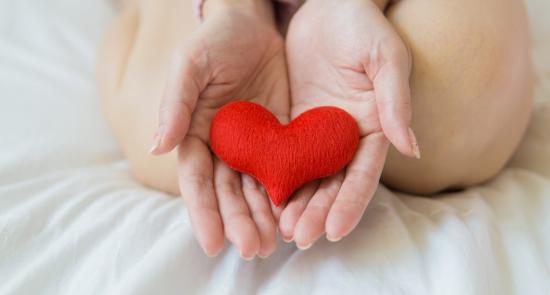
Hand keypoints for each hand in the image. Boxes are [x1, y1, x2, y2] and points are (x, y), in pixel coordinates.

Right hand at [150, 0, 288, 258]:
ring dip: (262, 217)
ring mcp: (251, 144)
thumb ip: (176, 103)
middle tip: (252, 249)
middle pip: (227, 192)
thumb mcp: (190, 65)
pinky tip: (293, 213)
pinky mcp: (279, 137)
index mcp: (195, 134)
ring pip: (254, 188)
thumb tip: (158, 146)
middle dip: (238, 221)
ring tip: (272, 243)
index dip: (203, 212)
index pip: (197, 180)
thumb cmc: (215, 40)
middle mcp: (222, 146)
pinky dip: (285, 193)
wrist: (253, 24)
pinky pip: (282, 169)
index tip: (214, 243)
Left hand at [281, 0, 418, 247]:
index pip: (363, 174)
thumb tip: (412, 148)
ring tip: (280, 231)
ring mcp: (318, 133)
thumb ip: (396, 101)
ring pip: (307, 177)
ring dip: (295, 205)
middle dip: (317, 212)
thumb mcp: (385, 58)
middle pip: (332, 184)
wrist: (328, 6)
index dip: (350, 203)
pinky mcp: (293, 124)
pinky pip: (284, 156)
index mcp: (372, 127)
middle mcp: (345, 137)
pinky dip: (276, 179)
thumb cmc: (363, 27)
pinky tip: (264, 199)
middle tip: (299, 238)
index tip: (335, 231)